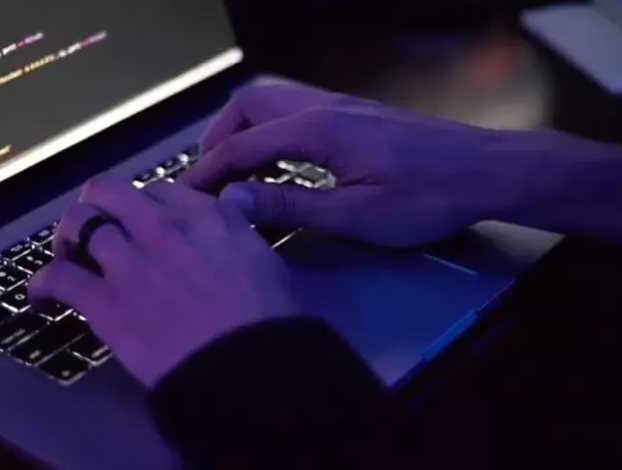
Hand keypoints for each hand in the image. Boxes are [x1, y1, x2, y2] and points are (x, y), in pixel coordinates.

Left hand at [28, 176, 297, 387]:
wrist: (246, 367)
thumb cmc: (269, 319)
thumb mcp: (265, 258)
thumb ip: (240, 226)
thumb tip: (235, 200)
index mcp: (204, 215)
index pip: (160, 191)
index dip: (146, 207)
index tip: (144, 224)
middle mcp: (162, 226)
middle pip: (109, 192)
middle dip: (98, 206)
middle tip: (97, 229)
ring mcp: (130, 261)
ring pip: (79, 224)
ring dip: (68, 238)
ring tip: (68, 256)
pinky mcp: (105, 301)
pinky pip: (57, 279)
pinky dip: (40, 286)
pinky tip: (39, 298)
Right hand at [181, 83, 517, 245]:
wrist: (486, 171)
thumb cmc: (426, 198)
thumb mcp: (355, 215)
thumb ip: (290, 206)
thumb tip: (232, 203)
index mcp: (318, 130)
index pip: (242, 146)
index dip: (207, 172)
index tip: (183, 197)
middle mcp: (324, 107)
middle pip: (250, 106)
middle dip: (220, 139)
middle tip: (210, 179)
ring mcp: (342, 107)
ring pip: (273, 102)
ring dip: (245, 132)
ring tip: (236, 173)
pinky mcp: (357, 115)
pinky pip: (296, 111)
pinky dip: (271, 132)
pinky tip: (279, 163)